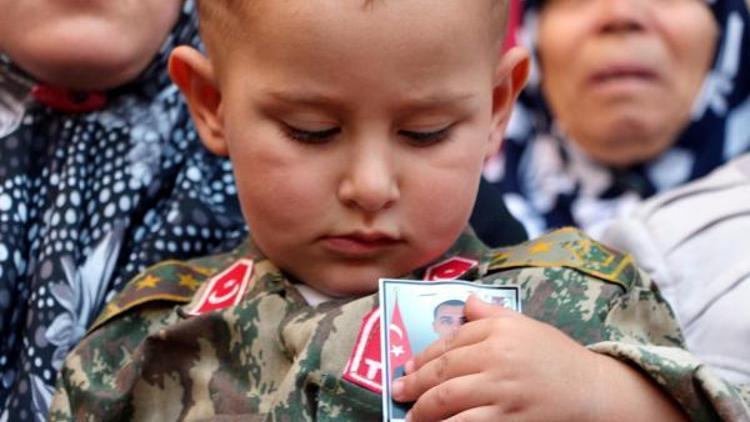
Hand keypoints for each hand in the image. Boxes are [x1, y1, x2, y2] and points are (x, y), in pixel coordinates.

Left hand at [391, 295, 685, 420]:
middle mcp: (497, 357)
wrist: (594, 392)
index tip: (408, 368)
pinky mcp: (508, 419)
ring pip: (448, 399)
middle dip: (414, 384)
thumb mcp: (526, 326)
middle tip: (398, 393)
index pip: (450, 340)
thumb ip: (490, 314)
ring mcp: (501, 390)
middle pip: (443, 370)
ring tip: (411, 416)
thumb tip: (464, 302)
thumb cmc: (558, 358)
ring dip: (423, 410)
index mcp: (500, 330)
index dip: (424, 356)